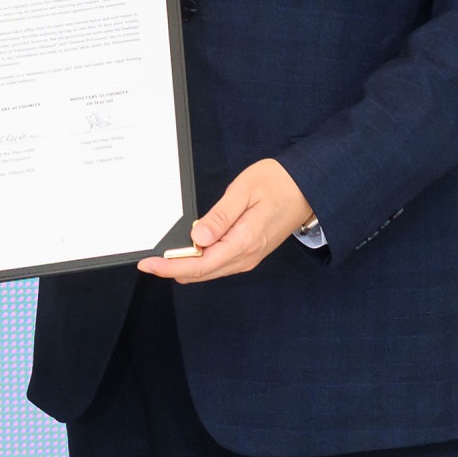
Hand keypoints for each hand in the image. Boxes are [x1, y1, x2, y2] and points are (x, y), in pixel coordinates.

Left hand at [139, 156, 314, 283]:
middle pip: (202, 273)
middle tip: (149, 261)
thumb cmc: (278, 183)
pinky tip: (188, 251)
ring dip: (186, 266)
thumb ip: (220, 216)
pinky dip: (200, 262)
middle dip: (173, 269)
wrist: (308, 188)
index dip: (171, 267)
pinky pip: (219, 263)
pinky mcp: (249, 252)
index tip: (149, 264)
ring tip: (163, 256)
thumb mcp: (244, 191)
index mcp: (244, 242)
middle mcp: (246, 256)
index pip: (200, 265)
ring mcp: (249, 257)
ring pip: (210, 271)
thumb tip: (197, 239)